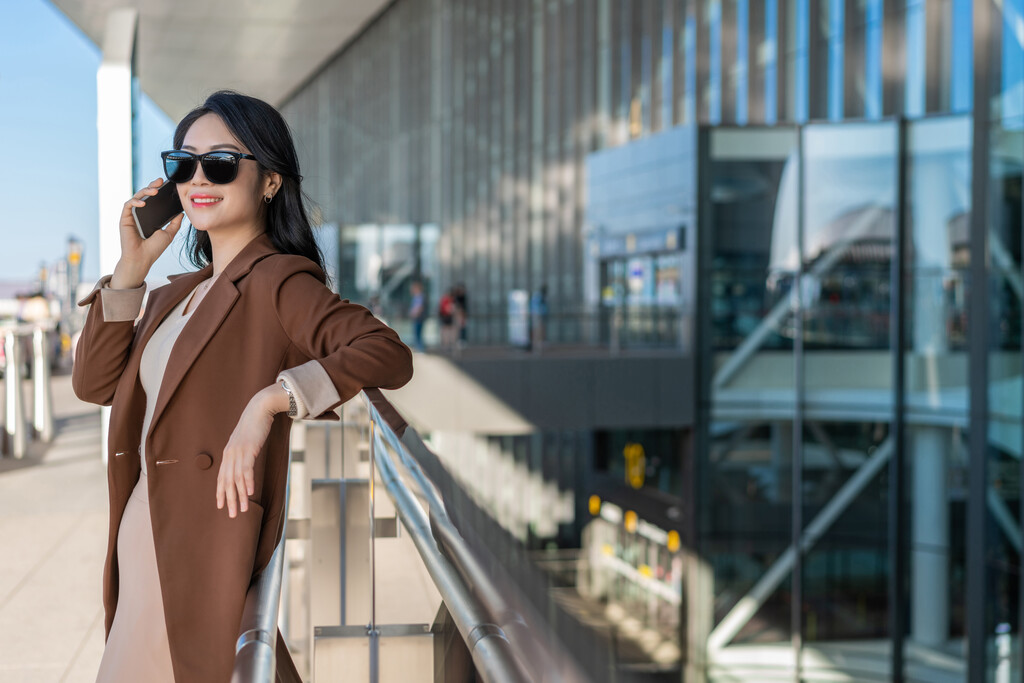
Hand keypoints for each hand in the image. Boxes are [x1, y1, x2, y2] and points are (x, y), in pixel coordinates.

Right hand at [111, 178, 185, 288]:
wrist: (142, 259)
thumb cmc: (154, 249)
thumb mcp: (169, 234)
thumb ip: (175, 223)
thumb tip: (182, 213)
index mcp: (150, 216)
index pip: (154, 199)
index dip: (159, 190)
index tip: (166, 184)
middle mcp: (140, 213)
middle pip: (145, 195)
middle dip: (152, 186)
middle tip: (160, 181)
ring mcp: (132, 215)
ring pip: (136, 197)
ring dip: (145, 191)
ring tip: (155, 190)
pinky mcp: (124, 218)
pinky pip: (128, 205)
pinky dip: (135, 201)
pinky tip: (144, 203)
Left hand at [217, 391, 276, 517]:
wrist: (259, 408)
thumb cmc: (254, 424)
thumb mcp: (245, 440)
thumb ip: (242, 452)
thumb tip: (244, 461)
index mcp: (228, 453)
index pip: (221, 477)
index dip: (220, 493)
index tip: (221, 506)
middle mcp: (229, 454)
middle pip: (227, 482)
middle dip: (229, 500)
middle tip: (232, 515)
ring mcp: (238, 452)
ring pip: (236, 479)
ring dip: (240, 496)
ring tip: (243, 509)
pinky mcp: (248, 449)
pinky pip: (246, 469)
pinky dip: (248, 482)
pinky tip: (250, 493)